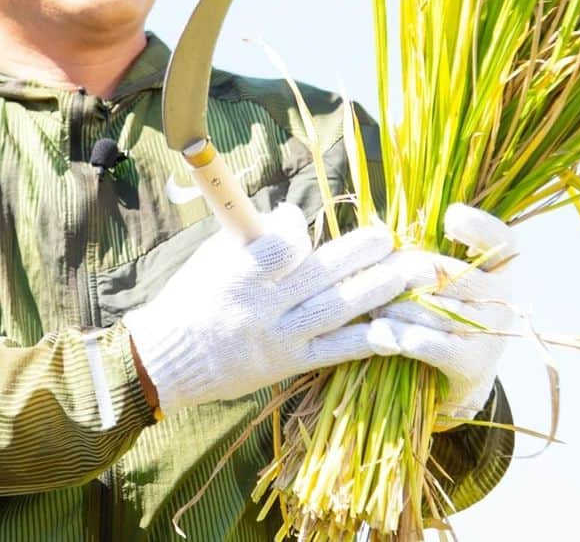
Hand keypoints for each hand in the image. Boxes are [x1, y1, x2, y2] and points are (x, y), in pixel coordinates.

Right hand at [123, 203, 402, 415]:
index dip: (296, 228)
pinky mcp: (290, 364)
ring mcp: (279, 339)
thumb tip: (292, 215)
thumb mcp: (212, 256)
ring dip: (379, 289)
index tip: (298, 218)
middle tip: (389, 236)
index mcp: (238, 275)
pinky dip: (369, 339)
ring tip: (412, 271)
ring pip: (337, 310)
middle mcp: (262, 308)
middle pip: (320, 275)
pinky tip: (399, 326)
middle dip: (360, 254)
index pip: (281, 248)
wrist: (168, 361)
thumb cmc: (190, 297)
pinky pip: (336, 351)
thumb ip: (252, 237)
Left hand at [373, 204, 513, 422]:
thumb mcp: (438, 281)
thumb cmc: (435, 317)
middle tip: (370, 276)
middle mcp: (502, 300)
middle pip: (448, 273)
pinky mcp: (474, 367)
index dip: (479, 226)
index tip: (450, 217)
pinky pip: (434, 345)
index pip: (500, 239)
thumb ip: (422, 255)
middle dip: (402, 272)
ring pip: (436, 309)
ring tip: (369, 306)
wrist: (448, 382)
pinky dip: (403, 337)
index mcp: (497, 271)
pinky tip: (378, 333)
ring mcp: (492, 334)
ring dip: (395, 306)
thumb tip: (380, 236)